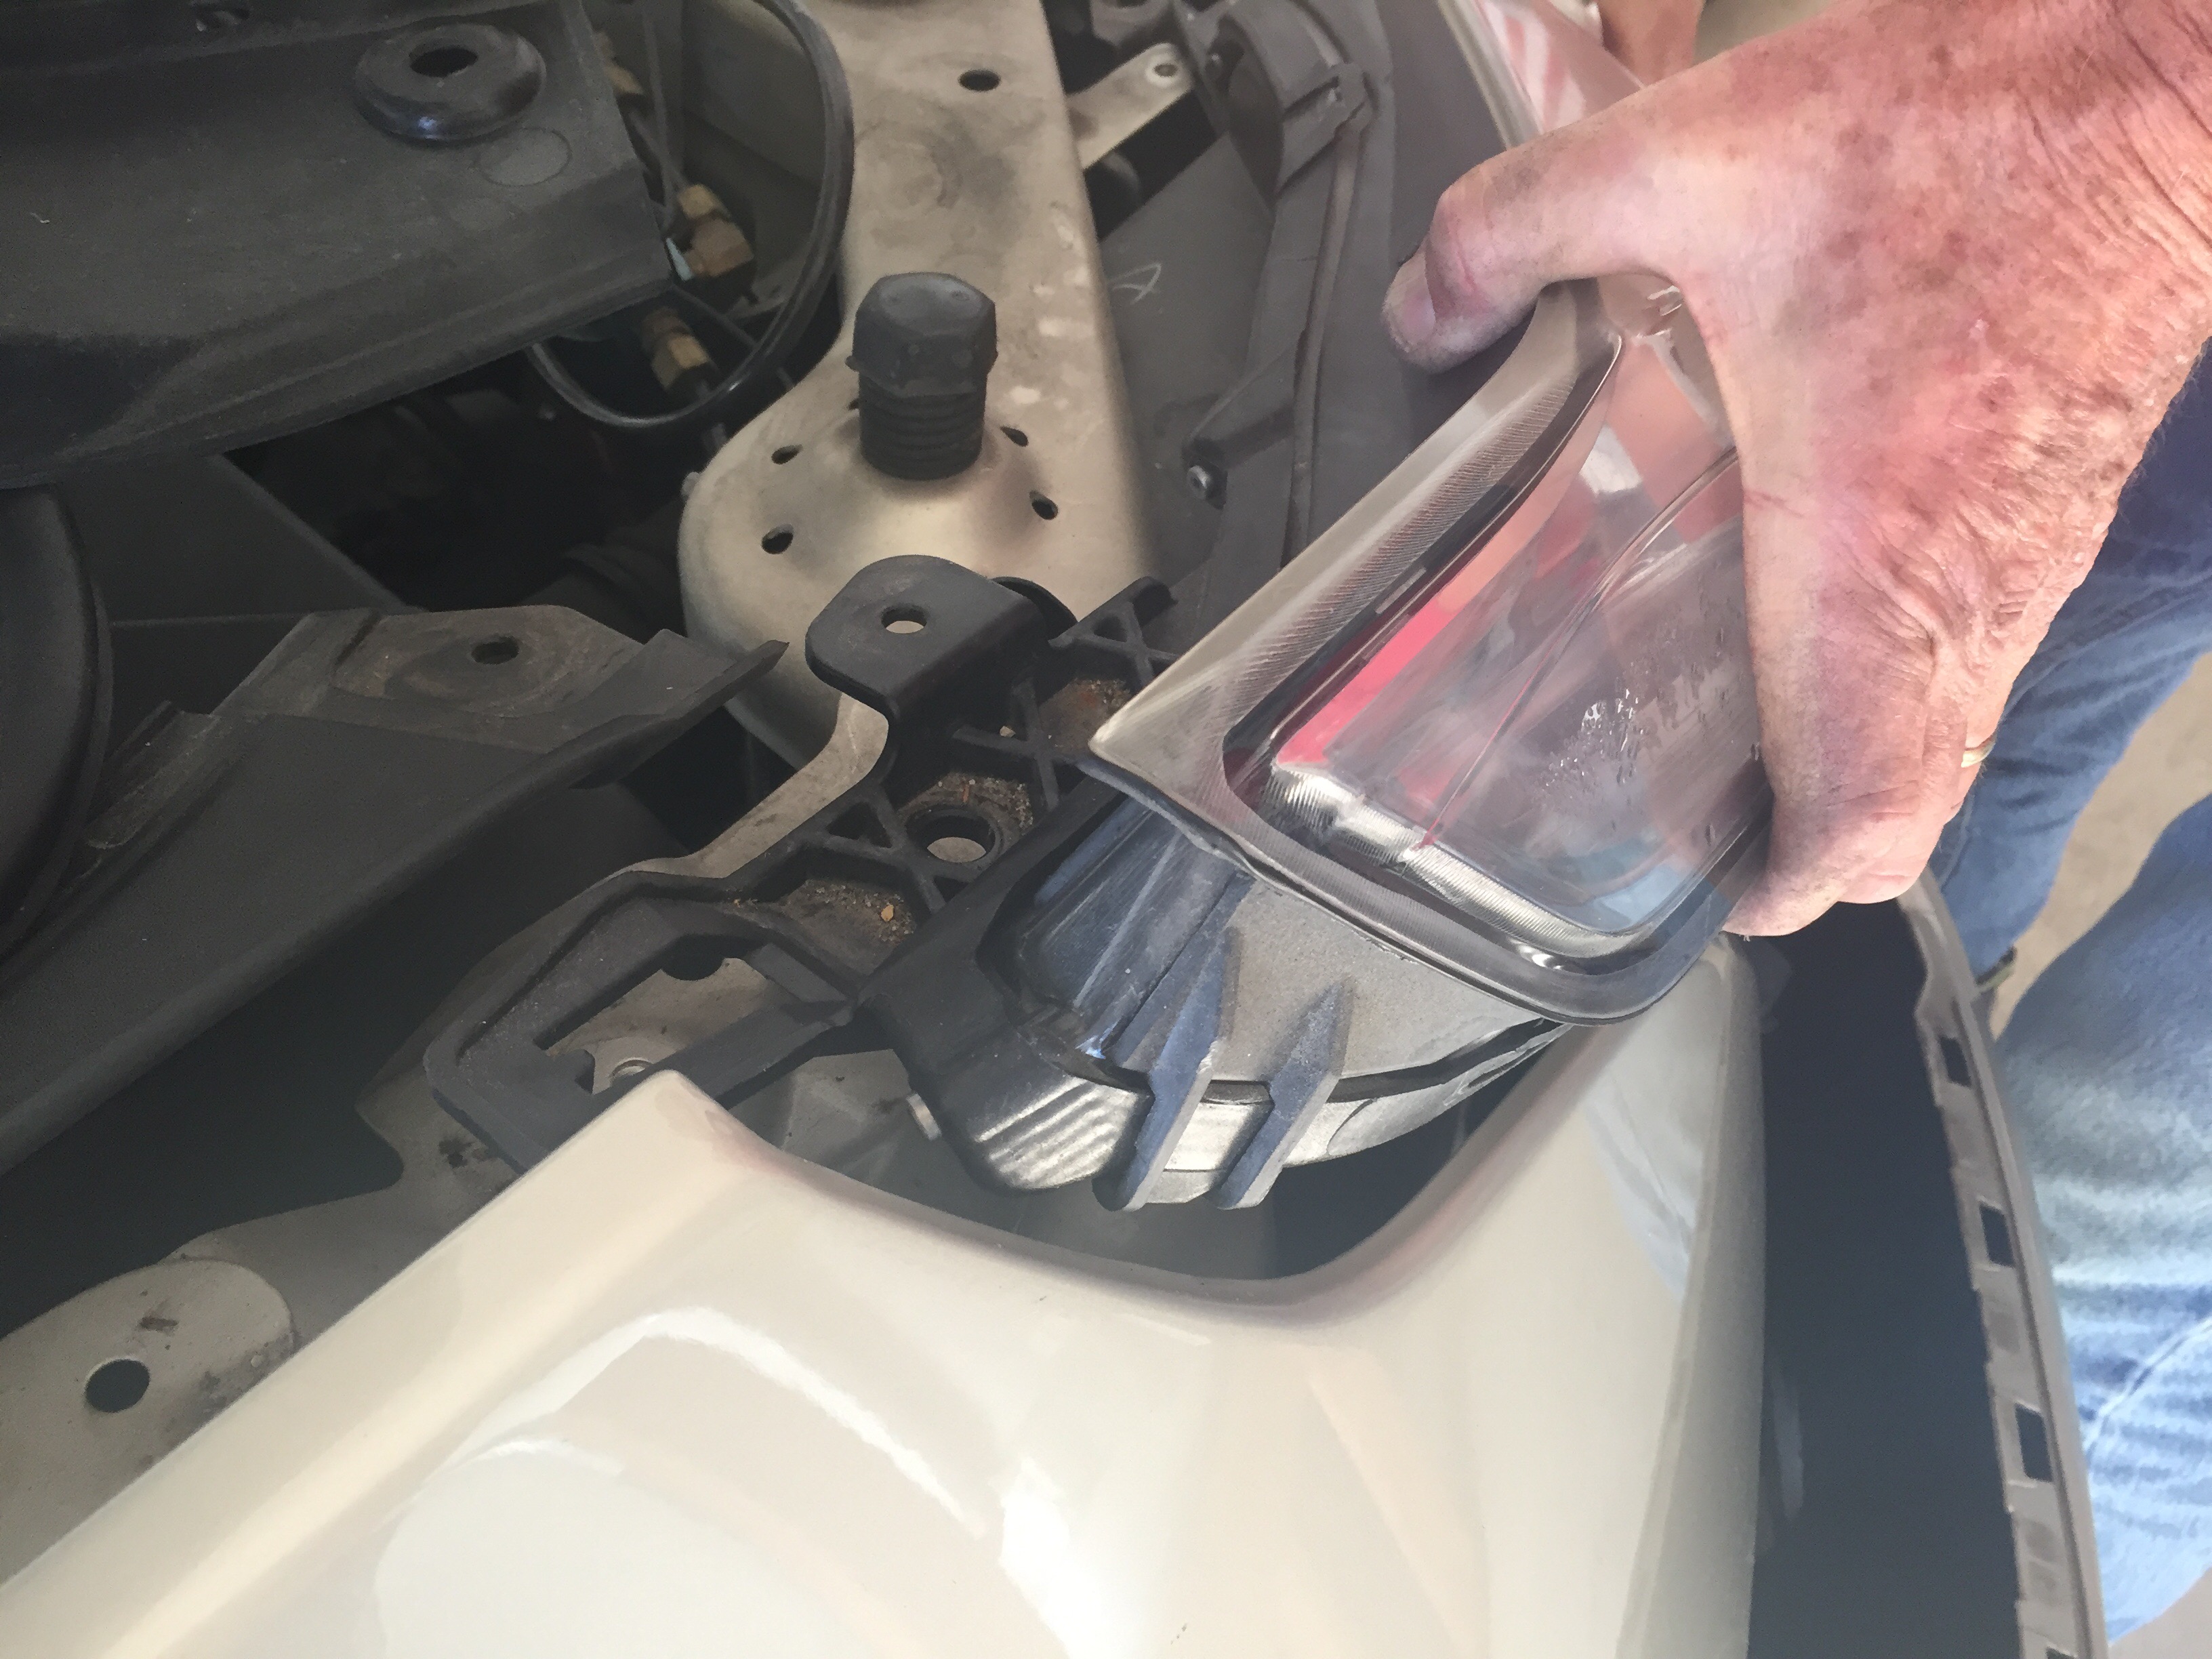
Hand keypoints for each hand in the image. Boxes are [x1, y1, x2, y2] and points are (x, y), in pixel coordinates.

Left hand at [1387, 0, 2211, 932]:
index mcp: (1869, 556)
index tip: (1713, 896)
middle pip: (1909, 814)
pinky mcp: (2059, 506)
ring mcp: (2030, 558)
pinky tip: (1823, 615)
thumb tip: (1423, 310)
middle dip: (1809, 850)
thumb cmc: (1961, 131)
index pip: (1859, 815)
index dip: (1785, 890)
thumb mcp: (1688, 158)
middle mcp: (1965, 591)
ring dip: (1856, 770)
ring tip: (1739, 741)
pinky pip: (1984, 656)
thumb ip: (1517, 231)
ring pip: (1951, 740)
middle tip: (1703, 829)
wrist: (2154, 72)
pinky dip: (1908, 687)